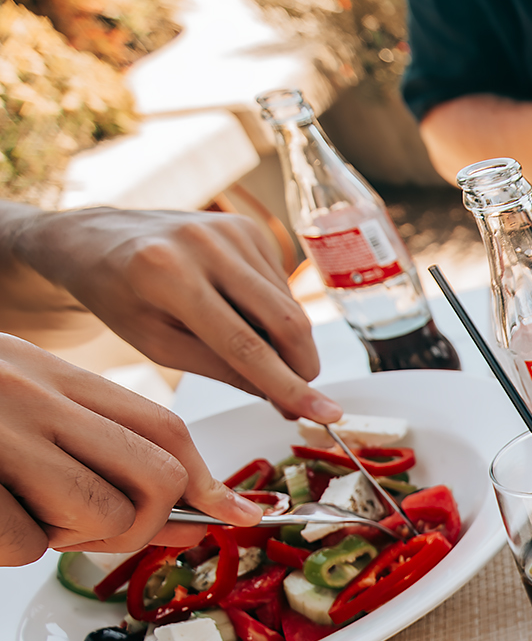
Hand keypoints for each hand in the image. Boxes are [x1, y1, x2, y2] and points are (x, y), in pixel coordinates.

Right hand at [0, 335, 261, 565]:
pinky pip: (30, 544)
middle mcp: (34, 395)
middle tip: (97, 529)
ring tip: (30, 509)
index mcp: (53, 374)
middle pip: (158, 478)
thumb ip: (97, 441)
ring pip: (105, 516)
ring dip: (74, 536)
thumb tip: (190, 511)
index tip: (235, 513)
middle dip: (148, 521)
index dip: (207, 481)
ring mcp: (2, 435)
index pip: (163, 426)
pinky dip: (19, 546)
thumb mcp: (23, 400)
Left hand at [7, 207, 341, 423]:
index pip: (245, 344)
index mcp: (168, 275)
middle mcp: (205, 243)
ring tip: (257, 356)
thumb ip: (222, 370)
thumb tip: (285, 398)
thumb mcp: (157, 345)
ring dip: (287, 343)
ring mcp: (231, 229)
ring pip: (289, 306)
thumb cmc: (119, 296)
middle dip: (303, 366)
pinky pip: (281, 286)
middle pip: (285, 320)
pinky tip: (244, 317)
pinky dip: (274, 315)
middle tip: (300, 398)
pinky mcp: (247, 227)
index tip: (325, 414)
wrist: (98, 239)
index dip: (289, 385)